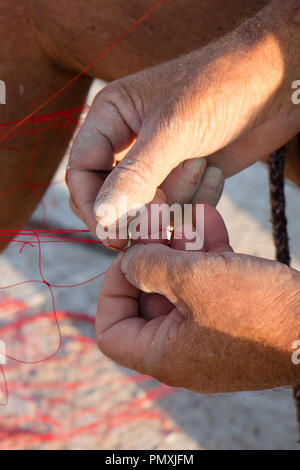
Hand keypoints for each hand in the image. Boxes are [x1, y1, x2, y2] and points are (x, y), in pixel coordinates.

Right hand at [67, 0, 299, 248]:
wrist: (275, 85)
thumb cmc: (220, 89)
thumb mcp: (173, 130)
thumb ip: (135, 176)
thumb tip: (101, 218)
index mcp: (110, 118)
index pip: (80, 172)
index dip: (92, 205)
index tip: (111, 233)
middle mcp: (128, 143)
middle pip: (109, 196)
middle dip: (136, 209)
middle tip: (162, 213)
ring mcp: (157, 164)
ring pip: (146, 208)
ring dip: (177, 199)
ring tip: (202, 165)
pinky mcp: (184, 179)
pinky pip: (176, 209)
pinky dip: (196, 202)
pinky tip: (215, 172)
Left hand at [96, 203, 299, 392]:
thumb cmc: (257, 309)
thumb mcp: (193, 280)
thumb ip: (149, 266)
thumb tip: (128, 261)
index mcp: (164, 354)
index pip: (111, 332)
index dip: (112, 290)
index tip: (129, 258)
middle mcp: (182, 348)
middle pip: (147, 299)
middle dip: (152, 255)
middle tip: (158, 220)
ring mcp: (208, 331)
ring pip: (179, 285)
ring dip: (181, 247)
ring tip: (186, 214)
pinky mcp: (232, 315)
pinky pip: (208, 283)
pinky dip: (207, 253)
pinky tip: (209, 218)